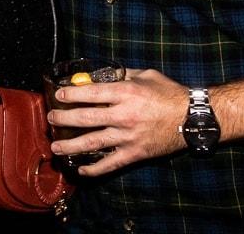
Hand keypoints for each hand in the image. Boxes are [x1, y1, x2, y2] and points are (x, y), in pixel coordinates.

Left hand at [48, 68, 187, 176]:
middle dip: (63, 118)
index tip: (58, 96)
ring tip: (56, 147)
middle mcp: (124, 115)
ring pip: (93, 142)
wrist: (193, 118)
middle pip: (86, 117)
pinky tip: (81, 169)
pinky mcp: (135, 153)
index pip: (90, 93)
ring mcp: (128, 136)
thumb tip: (99, 75)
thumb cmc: (170, 93)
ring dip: (71, 145)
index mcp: (126, 92)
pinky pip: (110, 163)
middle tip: (51, 119)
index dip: (71, 94)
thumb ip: (122, 74)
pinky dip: (94, 168)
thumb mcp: (146, 75)